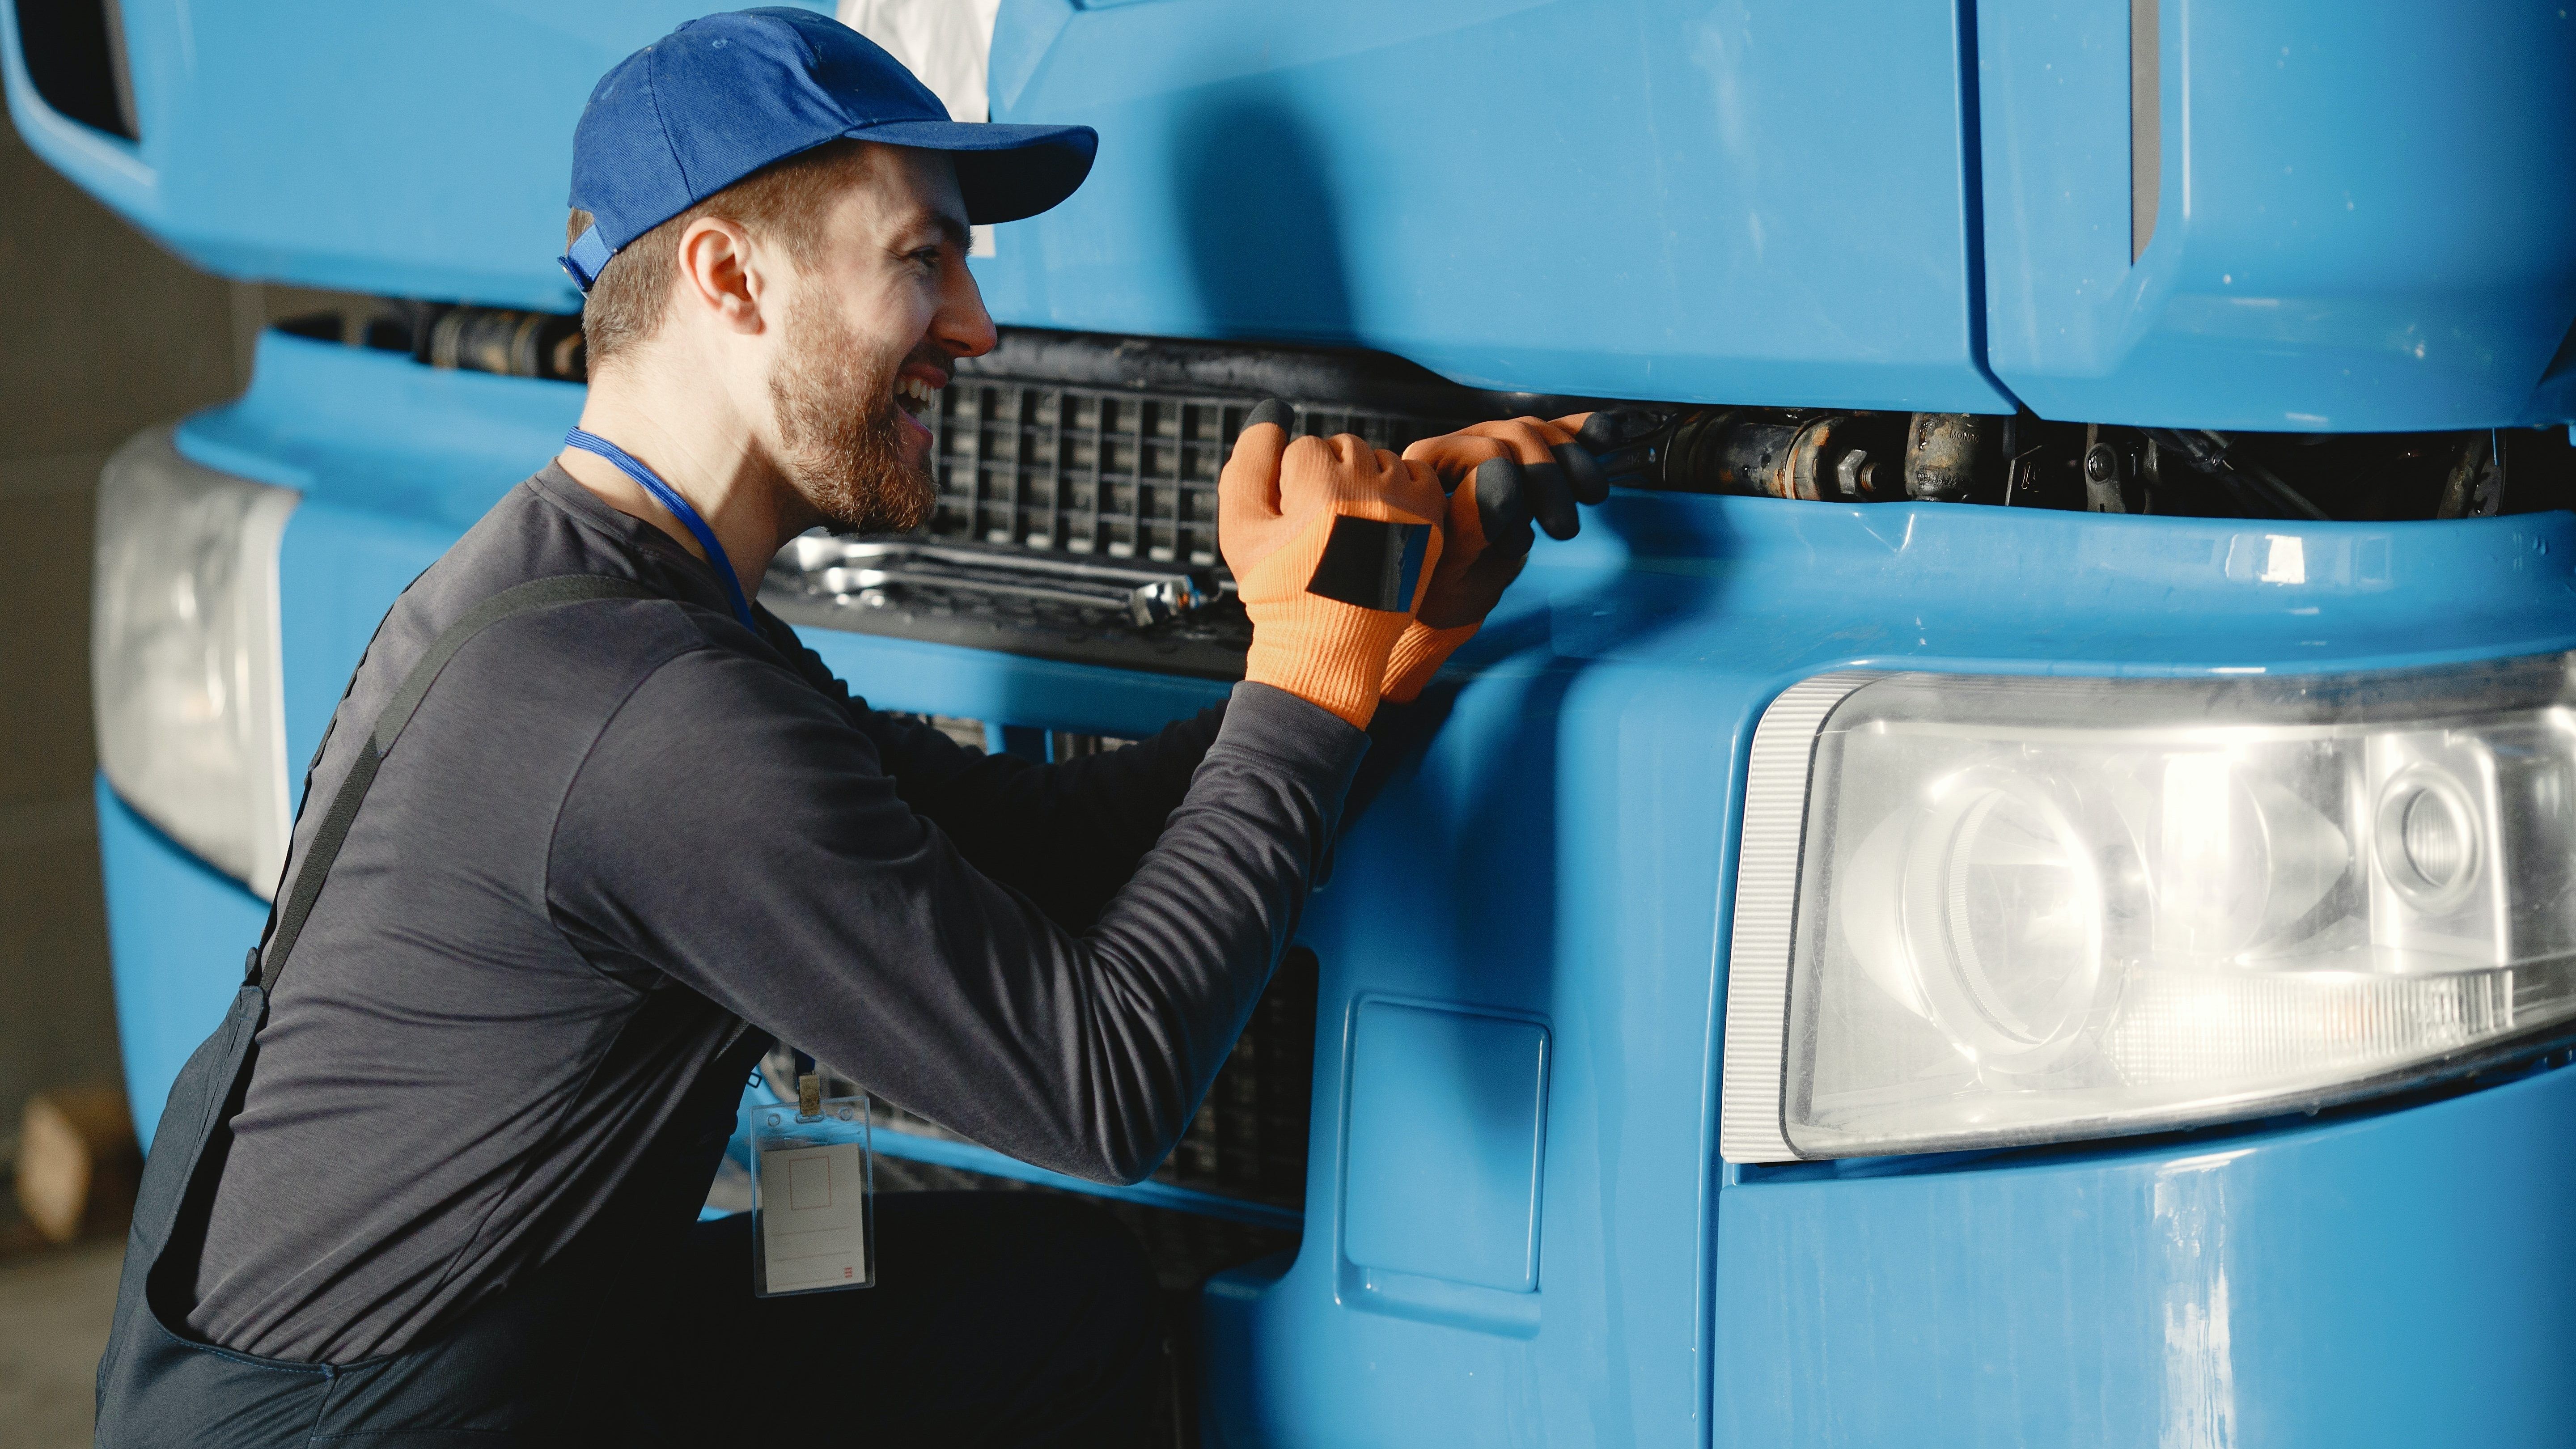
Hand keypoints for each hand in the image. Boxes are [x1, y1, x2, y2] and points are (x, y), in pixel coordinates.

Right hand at [1220, 400, 1446, 727]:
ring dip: (1363, 482)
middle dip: (1327, 478)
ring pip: (1381, 460)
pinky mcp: (1431, 523)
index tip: (1296, 526)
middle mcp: (1370, 490)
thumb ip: (1248, 464)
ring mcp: (1407, 506)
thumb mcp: (1240, 528)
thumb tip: (1273, 411)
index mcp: (1321, 486)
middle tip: (1322, 528)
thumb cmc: (1278, 589)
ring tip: (1349, 529)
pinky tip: (1381, 523)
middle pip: (1344, 447)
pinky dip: (1401, 490)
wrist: (1328, 646)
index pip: (1304, 448)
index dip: (1291, 486)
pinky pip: (1418, 476)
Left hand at [1381, 413, 1604, 701]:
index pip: (1486, 453)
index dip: (1513, 492)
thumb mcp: (1446, 567)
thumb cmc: (1436, 586)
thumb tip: (1499, 476)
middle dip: (1549, 478)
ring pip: (1539, 433)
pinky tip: (1607, 435)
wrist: (1448, 595)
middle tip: (1564, 530)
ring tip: (1593, 497)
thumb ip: (1469, 522)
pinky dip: (1582, 432)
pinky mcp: (1518, 458)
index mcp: (1425, 466)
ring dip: (1573, 459)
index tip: (1518, 543)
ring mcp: (1489, 444)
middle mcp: (1456, 445)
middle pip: (1516, 436)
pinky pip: (1552, 434)